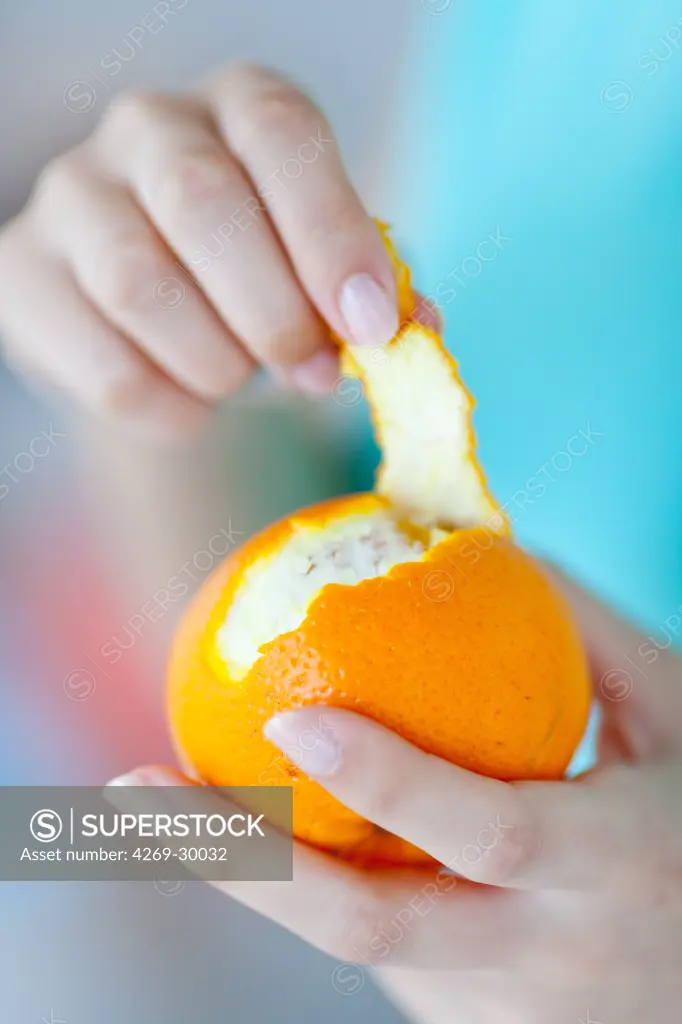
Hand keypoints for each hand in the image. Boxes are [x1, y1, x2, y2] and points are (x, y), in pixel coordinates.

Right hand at [0, 63, 403, 438]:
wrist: (167, 322)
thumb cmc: (264, 284)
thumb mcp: (327, 277)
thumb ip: (371, 297)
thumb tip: (413, 332)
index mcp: (242, 106)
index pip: (283, 135)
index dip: (332, 236)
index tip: (370, 326)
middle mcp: (148, 127)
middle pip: (202, 202)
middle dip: (273, 313)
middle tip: (310, 371)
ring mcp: (72, 194)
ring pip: (140, 285)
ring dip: (215, 364)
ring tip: (237, 378)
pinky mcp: (23, 273)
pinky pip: (105, 366)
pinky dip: (169, 409)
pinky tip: (189, 399)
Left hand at [107, 568, 681, 1022]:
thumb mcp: (679, 713)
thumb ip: (591, 630)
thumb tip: (491, 541)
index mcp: (611, 867)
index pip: (488, 834)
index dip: (389, 782)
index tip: (290, 719)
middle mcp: (549, 958)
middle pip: (373, 931)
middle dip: (242, 869)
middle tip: (137, 789)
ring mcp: (508, 1013)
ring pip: (361, 944)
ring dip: (262, 874)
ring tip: (183, 800)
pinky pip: (388, 953)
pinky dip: (328, 884)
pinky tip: (300, 832)